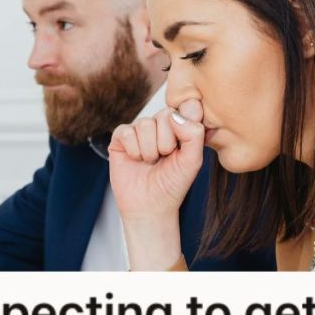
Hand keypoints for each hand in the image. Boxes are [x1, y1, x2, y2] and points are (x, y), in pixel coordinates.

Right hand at [108, 99, 206, 269]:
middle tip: (164, 158)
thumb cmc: (173, 184)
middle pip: (164, 115)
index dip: (183, 128)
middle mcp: (158, 124)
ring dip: (149, 150)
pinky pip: (126, 132)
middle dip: (166, 143)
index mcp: (179, 126)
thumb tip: (174, 115)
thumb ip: (194, 134)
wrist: (150, 206)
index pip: (185, 108)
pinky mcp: (120, 138)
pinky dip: (133, 150)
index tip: (182, 149)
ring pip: (144, 124)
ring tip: (150, 162)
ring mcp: (138, 130)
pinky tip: (135, 160)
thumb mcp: (193, 160)